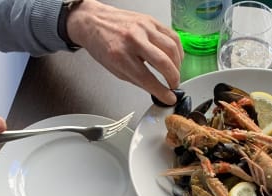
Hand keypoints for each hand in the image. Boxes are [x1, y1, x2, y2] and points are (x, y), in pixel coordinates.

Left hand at [67, 0, 183, 104]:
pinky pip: (172, 36)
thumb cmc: (102, 44)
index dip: (162, 92)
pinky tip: (175, 58)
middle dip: (173, 79)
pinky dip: (178, 50)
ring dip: (178, 65)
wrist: (93, 21)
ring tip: (174, 73)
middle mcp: (133, 40)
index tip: (169, 98)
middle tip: (174, 86)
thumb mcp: (115, 69)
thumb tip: (156, 90)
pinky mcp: (151, 21)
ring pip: (172, 48)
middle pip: (163, 62)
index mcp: (120, 56)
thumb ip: (137, 79)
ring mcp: (143, 28)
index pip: (147, 78)